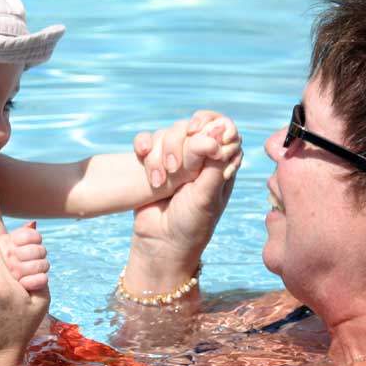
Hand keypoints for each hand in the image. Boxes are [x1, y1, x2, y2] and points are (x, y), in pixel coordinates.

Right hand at [124, 113, 241, 292]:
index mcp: (222, 164)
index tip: (196, 131)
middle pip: (192, 127)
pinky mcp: (153, 163)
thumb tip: (219, 132)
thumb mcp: (206, 197)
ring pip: (168, 133)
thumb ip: (214, 165)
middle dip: (179, 142)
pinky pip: (147, 141)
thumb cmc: (190, 225)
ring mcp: (176, 159)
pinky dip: (143, 146)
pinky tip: (141, 156)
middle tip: (175, 168)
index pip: (223, 127)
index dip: (210, 122)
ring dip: (159, 152)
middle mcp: (200, 158)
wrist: (159, 243)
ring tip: (159, 181)